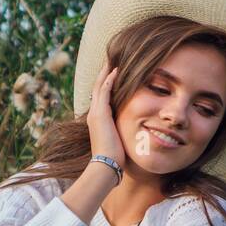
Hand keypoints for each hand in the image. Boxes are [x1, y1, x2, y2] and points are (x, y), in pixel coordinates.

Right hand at [86, 56, 124, 170]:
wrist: (105, 165)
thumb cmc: (113, 157)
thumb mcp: (117, 139)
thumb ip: (120, 130)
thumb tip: (130, 129)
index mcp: (98, 119)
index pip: (101, 96)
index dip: (107, 83)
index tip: (114, 72)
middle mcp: (94, 113)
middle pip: (98, 87)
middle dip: (104, 73)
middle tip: (110, 60)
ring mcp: (96, 113)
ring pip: (100, 86)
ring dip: (106, 72)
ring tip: (112, 60)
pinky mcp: (100, 114)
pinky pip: (104, 92)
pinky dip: (109, 81)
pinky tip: (115, 71)